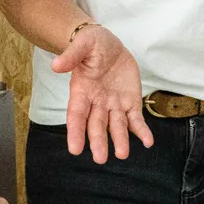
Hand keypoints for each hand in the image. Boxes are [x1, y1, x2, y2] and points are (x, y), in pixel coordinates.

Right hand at [51, 24, 151, 163]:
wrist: (107, 44)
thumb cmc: (90, 45)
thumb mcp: (82, 44)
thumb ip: (71, 56)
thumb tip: (56, 65)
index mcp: (81, 91)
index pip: (76, 115)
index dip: (75, 131)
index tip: (75, 149)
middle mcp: (97, 103)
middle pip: (96, 125)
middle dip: (98, 141)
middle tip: (101, 159)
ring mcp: (114, 105)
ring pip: (116, 126)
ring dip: (120, 140)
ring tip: (122, 154)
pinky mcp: (130, 102)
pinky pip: (136, 119)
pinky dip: (141, 131)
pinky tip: (148, 141)